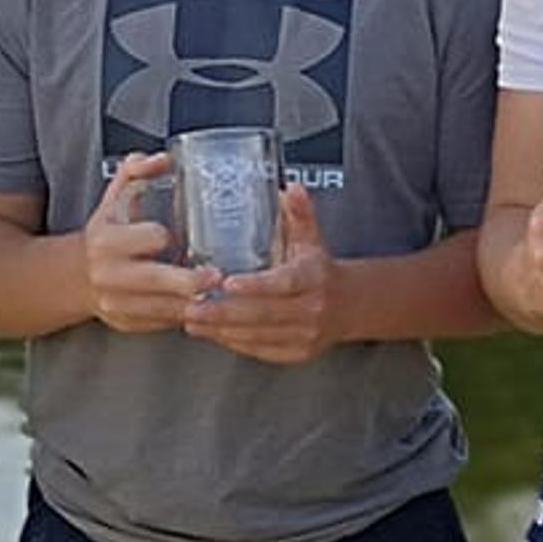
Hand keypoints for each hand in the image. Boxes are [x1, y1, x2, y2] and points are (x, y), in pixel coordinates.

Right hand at [85, 150, 214, 332]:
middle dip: (190, 281)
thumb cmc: (107, 231)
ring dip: (195, 303)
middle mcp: (109, 275)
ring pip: (164, 309)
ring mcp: (117, 304)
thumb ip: (136, 171)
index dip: (167, 236)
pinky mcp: (127, 324)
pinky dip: (186, 316)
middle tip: (218, 275)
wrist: (74, 276)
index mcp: (106, 240)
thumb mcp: (114, 197)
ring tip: (220, 293)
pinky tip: (206, 307)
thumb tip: (164, 158)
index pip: (148, 237)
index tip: (180, 236)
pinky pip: (163, 323)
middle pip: (157, 280)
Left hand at [188, 183, 337, 363]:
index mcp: (313, 278)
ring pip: (257, 336)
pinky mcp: (296, 353)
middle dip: (223, 312)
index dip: (255, 285)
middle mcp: (311, 309)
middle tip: (191, 305)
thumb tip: (292, 188)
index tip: (227, 282)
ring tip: (191, 319)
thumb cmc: (320, 270)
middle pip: (263, 314)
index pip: (283, 283)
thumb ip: (300, 214)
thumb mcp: (313, 239)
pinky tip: (211, 332)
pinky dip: (233, 342)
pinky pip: (259, 350)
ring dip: (221, 330)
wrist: (351, 306)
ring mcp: (304, 335)